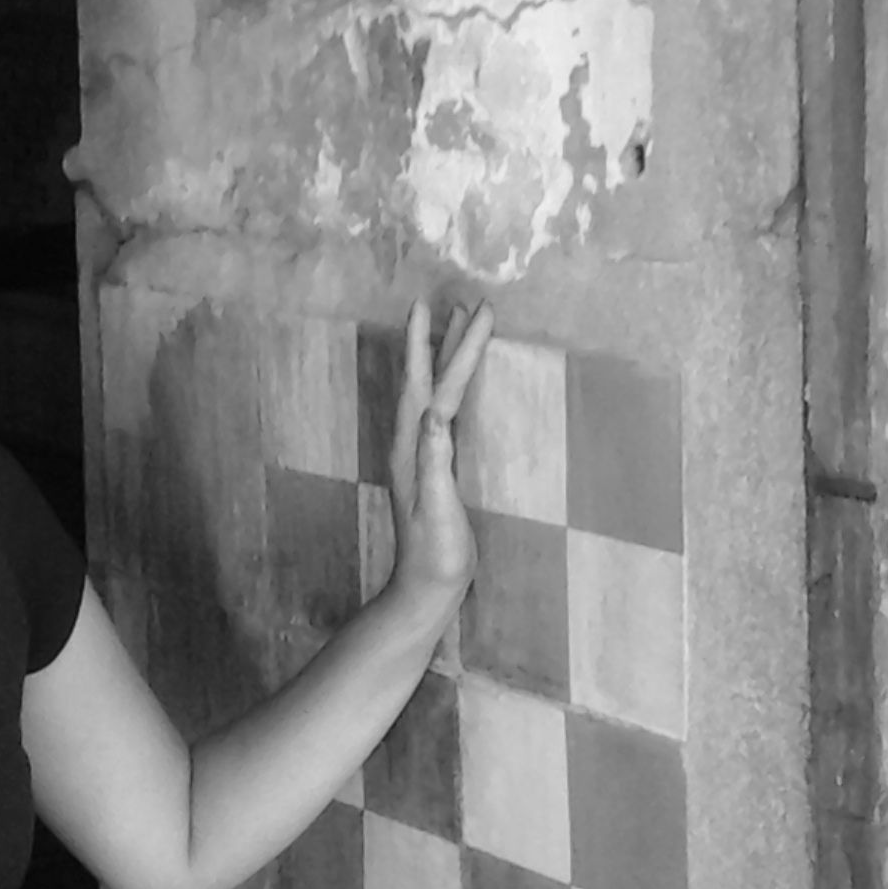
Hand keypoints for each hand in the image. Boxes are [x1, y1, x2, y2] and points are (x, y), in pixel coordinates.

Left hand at [387, 299, 494, 606]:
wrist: (425, 587)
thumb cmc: (437, 553)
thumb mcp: (438, 508)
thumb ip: (435, 461)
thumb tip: (434, 414)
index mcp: (416, 447)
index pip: (440, 386)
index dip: (458, 348)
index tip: (476, 313)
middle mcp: (411, 442)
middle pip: (427, 377)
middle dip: (441, 338)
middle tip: (459, 301)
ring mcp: (418, 451)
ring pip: (429, 389)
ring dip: (440, 355)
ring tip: (454, 324)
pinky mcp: (430, 463)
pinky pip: (437, 408)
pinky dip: (446, 383)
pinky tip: (455, 383)